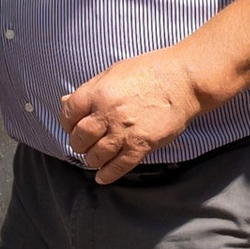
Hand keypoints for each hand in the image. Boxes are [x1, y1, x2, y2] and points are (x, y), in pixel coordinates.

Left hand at [61, 48, 203, 184]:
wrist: (182, 79)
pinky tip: (102, 177)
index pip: (68, 114)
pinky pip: (119, 166)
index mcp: (97, 92)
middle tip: (84, 144)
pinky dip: (108, 174)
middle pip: (80, 138)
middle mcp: (107, 113)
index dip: (67, 123)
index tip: (72, 127)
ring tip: (95, 157)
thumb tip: (66, 102)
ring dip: (92, 159)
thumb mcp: (113, 72)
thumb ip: (90, 90)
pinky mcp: (141, 144)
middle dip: (78, 144)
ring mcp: (124, 131)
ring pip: (96, 155)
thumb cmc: (149, 71)